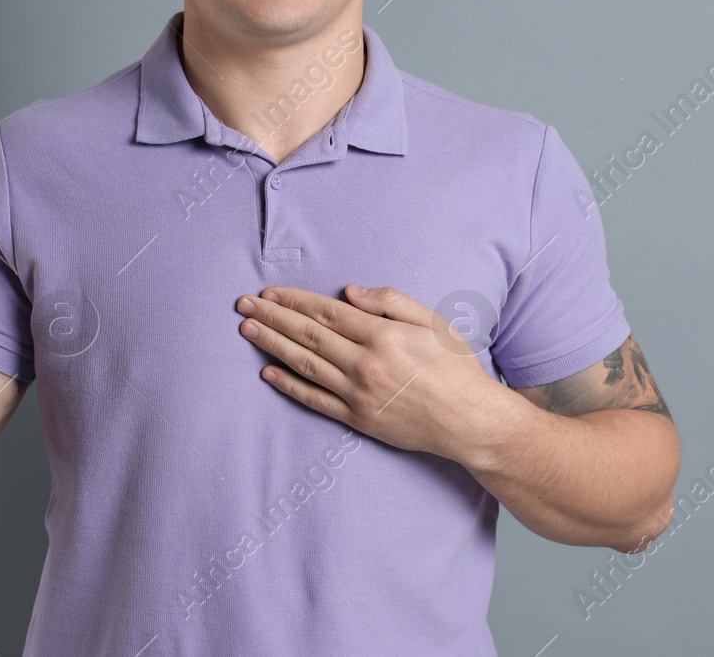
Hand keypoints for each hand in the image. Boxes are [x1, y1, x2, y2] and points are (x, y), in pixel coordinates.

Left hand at [236, 284, 502, 457]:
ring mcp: (358, 394)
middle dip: (272, 317)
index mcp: (382, 335)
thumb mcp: (432, 320)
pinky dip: (288, 386)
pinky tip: (268, 373)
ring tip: (248, 330)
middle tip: (244, 304)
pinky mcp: (357, 419)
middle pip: (308, 335)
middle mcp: (365, 363)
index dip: (294, 301)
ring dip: (272, 345)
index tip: (269, 292)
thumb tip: (349, 292)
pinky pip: (314, 400)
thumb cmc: (455, 366)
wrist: (469, 420)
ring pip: (304, 364)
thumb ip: (391, 301)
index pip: (326, 313)